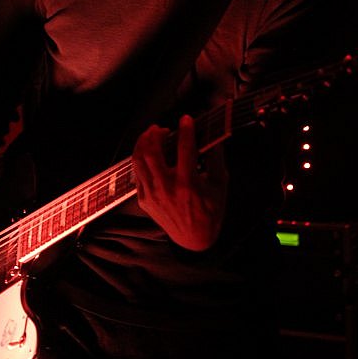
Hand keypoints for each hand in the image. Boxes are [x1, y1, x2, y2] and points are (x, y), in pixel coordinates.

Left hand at [132, 114, 227, 250]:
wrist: (194, 240)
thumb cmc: (211, 211)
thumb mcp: (220, 185)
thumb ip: (217, 158)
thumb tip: (215, 134)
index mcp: (188, 184)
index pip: (185, 149)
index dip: (186, 130)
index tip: (187, 118)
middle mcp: (167, 188)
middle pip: (152, 152)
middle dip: (155, 134)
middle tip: (162, 127)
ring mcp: (152, 194)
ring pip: (139, 160)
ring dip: (143, 142)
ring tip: (152, 134)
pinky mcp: (144, 199)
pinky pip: (137, 172)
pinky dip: (141, 157)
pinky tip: (148, 151)